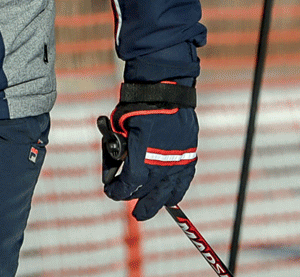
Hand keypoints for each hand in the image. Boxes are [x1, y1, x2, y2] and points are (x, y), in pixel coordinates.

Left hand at [98, 82, 197, 220]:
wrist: (165, 90)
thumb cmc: (138, 106)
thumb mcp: (119, 127)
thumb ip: (117, 151)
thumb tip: (112, 171)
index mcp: (142, 153)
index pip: (129, 183)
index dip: (117, 191)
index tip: (110, 191)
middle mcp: (162, 161)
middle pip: (145, 190)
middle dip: (131, 197)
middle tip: (124, 198)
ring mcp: (178, 161)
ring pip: (165, 193)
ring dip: (153, 203)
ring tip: (144, 210)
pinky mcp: (189, 157)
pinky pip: (182, 183)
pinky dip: (174, 193)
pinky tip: (168, 199)